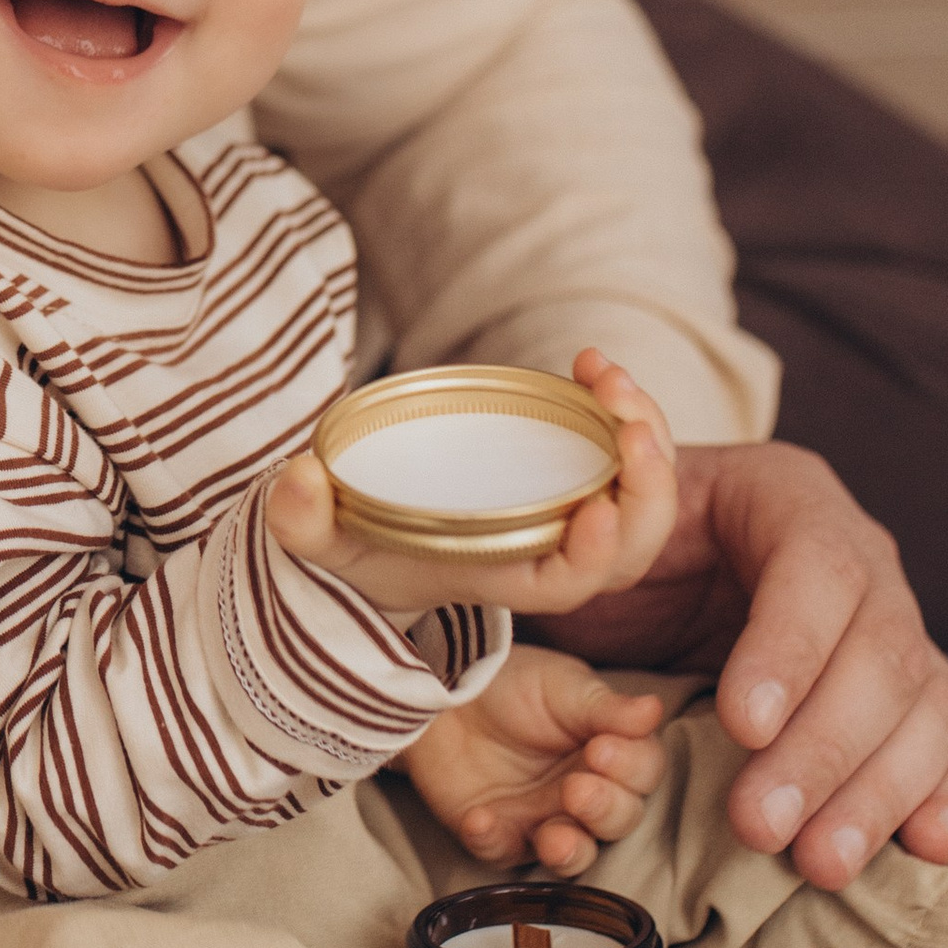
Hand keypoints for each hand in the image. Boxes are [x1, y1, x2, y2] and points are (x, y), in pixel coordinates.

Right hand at [268, 349, 678, 622]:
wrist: (380, 535)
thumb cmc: (359, 548)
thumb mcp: (322, 542)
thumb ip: (301, 521)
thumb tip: (297, 478)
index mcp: (504, 581)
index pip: (568, 584)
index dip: (595, 555)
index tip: (600, 509)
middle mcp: (551, 553)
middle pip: (635, 543)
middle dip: (649, 487)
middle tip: (630, 427)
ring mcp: (571, 511)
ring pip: (642, 492)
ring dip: (644, 433)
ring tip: (608, 378)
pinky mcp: (573, 472)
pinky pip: (621, 450)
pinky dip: (618, 407)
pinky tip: (588, 362)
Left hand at [399, 644, 668, 875]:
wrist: (444, 692)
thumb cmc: (513, 684)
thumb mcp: (562, 686)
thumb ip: (606, 708)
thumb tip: (653, 711)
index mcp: (611, 756)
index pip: (641, 774)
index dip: (630, 769)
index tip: (602, 749)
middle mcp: (585, 795)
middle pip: (616, 821)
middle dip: (604, 811)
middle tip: (577, 789)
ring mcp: (543, 820)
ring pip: (572, 854)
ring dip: (567, 850)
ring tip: (553, 839)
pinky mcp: (499, 835)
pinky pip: (502, 852)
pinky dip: (493, 841)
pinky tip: (481, 820)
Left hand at [553, 440, 947, 884]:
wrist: (659, 569)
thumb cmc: (626, 544)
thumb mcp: (603, 524)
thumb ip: (599, 540)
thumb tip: (592, 540)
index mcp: (789, 497)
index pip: (818, 568)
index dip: (791, 649)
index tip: (743, 724)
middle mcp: (862, 559)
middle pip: (878, 652)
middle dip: (822, 749)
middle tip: (760, 823)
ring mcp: (894, 627)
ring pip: (918, 707)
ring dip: (874, 793)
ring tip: (820, 863)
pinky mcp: (905, 694)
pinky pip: (940, 741)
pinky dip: (938, 796)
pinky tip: (927, 846)